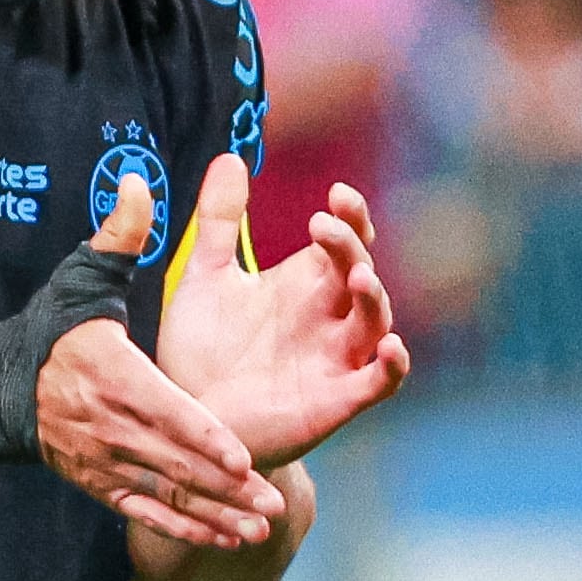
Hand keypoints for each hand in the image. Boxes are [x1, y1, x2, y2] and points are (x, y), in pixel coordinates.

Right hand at [35, 174, 284, 549]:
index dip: (203, 437)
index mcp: (114, 376)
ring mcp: (106, 462)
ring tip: (260, 529)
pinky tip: (225, 540)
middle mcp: (111, 427)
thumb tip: (140, 182)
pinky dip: (186, 530)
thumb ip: (119, 237)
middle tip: (271, 503)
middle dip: (224, 489)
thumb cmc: (51, 331)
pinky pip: (147, 514)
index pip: (164, 411)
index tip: (241, 456)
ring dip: (215, 516)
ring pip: (167, 496)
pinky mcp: (102, 485)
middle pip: (174, 464)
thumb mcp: (81, 280)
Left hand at [156, 155, 408, 467]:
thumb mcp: (205, 279)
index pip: (343, 242)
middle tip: (324, 226)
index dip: (350, 218)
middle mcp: (326, 318)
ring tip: (358, 278)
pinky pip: (378, 383)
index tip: (336, 195)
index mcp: (303, 285)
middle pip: (360, 273)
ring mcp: (334, 359)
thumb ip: (219, 222)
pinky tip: (389, 345)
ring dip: (375, 299)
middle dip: (351, 248)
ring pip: (376, 323)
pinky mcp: (335, 402)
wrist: (190, 425)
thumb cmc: (202, 354)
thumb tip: (230, 156)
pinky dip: (391, 366)